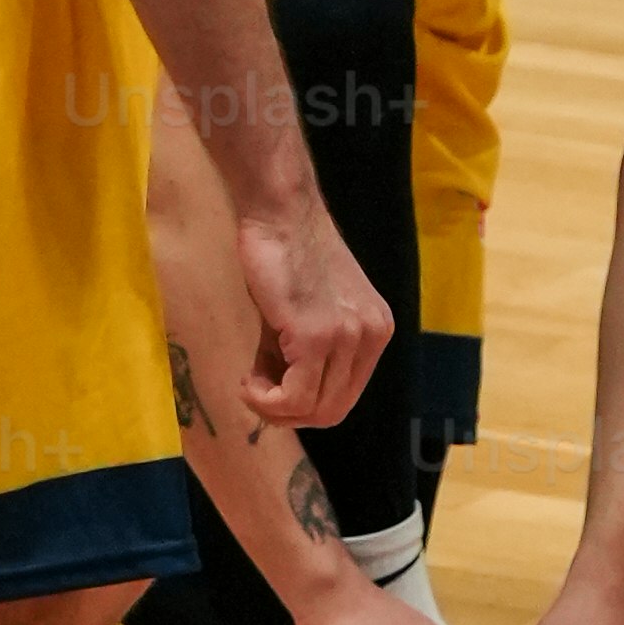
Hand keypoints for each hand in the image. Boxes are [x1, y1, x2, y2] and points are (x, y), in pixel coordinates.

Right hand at [230, 181, 388, 429]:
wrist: (279, 212)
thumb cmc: (284, 254)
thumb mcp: (307, 313)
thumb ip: (303, 356)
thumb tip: (280, 403)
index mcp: (376, 331)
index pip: (345, 396)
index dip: (304, 404)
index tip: (271, 384)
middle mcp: (371, 336)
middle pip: (332, 411)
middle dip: (288, 413)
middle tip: (256, 390)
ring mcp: (347, 337)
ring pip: (313, 410)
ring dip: (272, 406)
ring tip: (251, 379)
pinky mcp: (316, 335)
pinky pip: (293, 398)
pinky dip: (265, 400)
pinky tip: (247, 379)